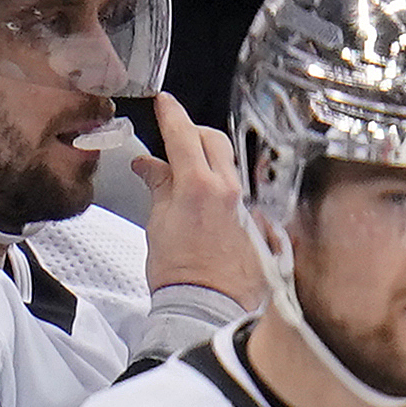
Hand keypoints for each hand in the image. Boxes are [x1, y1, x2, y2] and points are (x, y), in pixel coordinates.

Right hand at [131, 92, 263, 308]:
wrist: (207, 305)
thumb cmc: (179, 272)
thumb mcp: (157, 222)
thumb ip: (158, 186)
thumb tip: (149, 165)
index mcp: (199, 186)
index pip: (183, 135)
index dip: (171, 113)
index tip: (164, 101)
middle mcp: (229, 190)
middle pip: (214, 140)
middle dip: (193, 132)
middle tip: (176, 136)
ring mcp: (246, 206)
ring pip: (229, 164)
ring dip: (209, 159)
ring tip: (188, 172)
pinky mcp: (256, 222)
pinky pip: (240, 191)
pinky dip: (221, 186)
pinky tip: (208, 201)